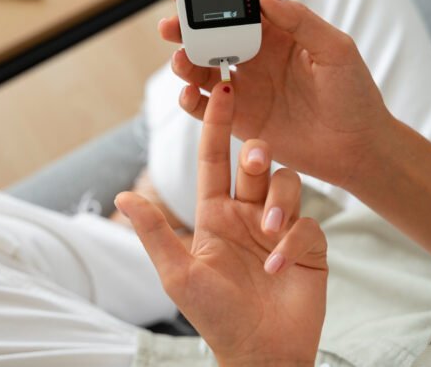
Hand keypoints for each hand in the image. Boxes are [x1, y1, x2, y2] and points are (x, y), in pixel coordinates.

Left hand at [115, 82, 326, 366]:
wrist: (260, 352)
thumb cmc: (215, 316)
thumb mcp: (178, 274)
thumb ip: (155, 233)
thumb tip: (122, 197)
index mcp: (215, 214)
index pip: (214, 160)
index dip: (216, 125)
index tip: (223, 90)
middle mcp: (248, 214)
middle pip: (256, 163)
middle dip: (256, 154)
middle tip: (253, 158)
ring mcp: (279, 227)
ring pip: (286, 183)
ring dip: (279, 200)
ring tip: (268, 232)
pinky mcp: (308, 245)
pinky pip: (308, 224)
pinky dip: (293, 239)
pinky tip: (278, 265)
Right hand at [159, 0, 392, 187]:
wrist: (357, 149)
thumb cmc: (354, 95)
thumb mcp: (336, 50)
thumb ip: (300, 21)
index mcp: (277, 34)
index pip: (238, 7)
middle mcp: (255, 58)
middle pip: (211, 36)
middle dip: (186, 27)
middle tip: (169, 24)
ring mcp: (245, 89)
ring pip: (202, 69)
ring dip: (184, 61)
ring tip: (180, 59)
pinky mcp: (238, 119)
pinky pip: (204, 107)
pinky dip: (189, 99)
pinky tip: (188, 92)